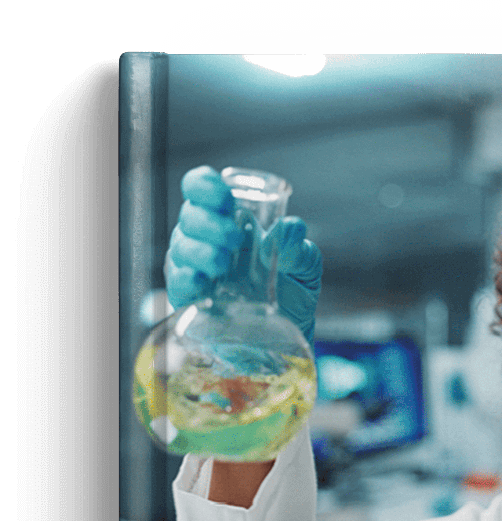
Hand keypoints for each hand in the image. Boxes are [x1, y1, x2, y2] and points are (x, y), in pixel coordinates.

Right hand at [165, 166, 321, 344]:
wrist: (292, 334)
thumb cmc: (293, 291)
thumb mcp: (305, 266)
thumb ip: (299, 246)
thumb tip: (289, 230)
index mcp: (229, 220)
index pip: (201, 189)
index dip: (204, 185)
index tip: (224, 198)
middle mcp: (205, 240)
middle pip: (189, 216)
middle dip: (208, 222)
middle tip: (234, 238)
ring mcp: (195, 270)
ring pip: (181, 248)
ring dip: (199, 251)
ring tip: (222, 263)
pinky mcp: (192, 302)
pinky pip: (177, 286)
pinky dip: (186, 280)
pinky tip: (201, 281)